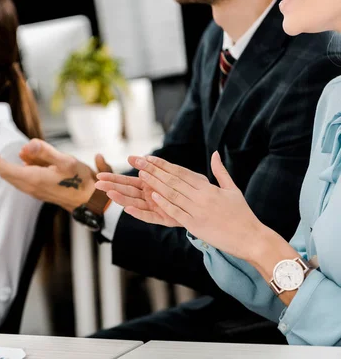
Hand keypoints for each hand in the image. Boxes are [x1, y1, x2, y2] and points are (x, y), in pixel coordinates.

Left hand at [0, 138, 109, 211]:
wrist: (90, 201)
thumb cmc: (80, 181)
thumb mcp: (65, 161)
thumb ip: (44, 151)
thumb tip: (26, 145)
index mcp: (32, 179)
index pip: (4, 169)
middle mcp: (30, 187)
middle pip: (6, 174)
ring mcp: (35, 191)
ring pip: (15, 177)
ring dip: (11, 165)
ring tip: (23, 152)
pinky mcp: (41, 191)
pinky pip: (23, 179)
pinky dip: (20, 169)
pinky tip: (29, 160)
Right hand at [95, 155, 180, 226]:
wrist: (205, 205)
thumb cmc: (188, 188)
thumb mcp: (171, 173)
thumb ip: (154, 166)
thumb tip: (134, 157)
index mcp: (148, 186)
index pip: (126, 181)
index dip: (113, 178)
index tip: (99, 174)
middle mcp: (148, 197)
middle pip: (126, 191)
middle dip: (111, 187)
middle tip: (97, 183)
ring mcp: (154, 208)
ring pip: (134, 203)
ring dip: (121, 198)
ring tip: (109, 193)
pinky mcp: (163, 218)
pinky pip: (149, 216)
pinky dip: (139, 213)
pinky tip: (128, 209)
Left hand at [127, 152, 267, 261]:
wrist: (251, 237)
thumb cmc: (242, 214)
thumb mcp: (232, 189)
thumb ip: (220, 171)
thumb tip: (215, 153)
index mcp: (209, 187)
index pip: (182, 172)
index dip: (164, 164)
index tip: (150, 158)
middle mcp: (202, 196)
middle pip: (173, 180)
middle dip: (154, 170)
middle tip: (139, 162)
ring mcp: (198, 210)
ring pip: (172, 194)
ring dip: (155, 183)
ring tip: (141, 175)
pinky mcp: (196, 225)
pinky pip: (176, 212)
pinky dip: (164, 204)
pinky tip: (152, 196)